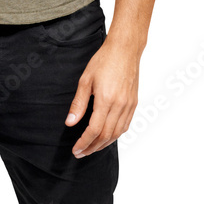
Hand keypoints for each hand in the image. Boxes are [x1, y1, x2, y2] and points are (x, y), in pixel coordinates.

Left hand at [65, 38, 140, 156]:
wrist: (125, 50)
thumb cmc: (104, 61)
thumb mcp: (86, 79)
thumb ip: (79, 103)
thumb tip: (70, 123)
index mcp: (106, 100)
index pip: (94, 130)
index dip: (84, 143)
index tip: (76, 150)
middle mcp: (120, 105)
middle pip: (106, 136)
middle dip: (92, 147)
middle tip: (80, 153)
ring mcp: (129, 106)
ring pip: (117, 134)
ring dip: (104, 145)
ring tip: (91, 148)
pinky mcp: (134, 104)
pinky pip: (125, 126)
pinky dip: (115, 135)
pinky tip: (107, 137)